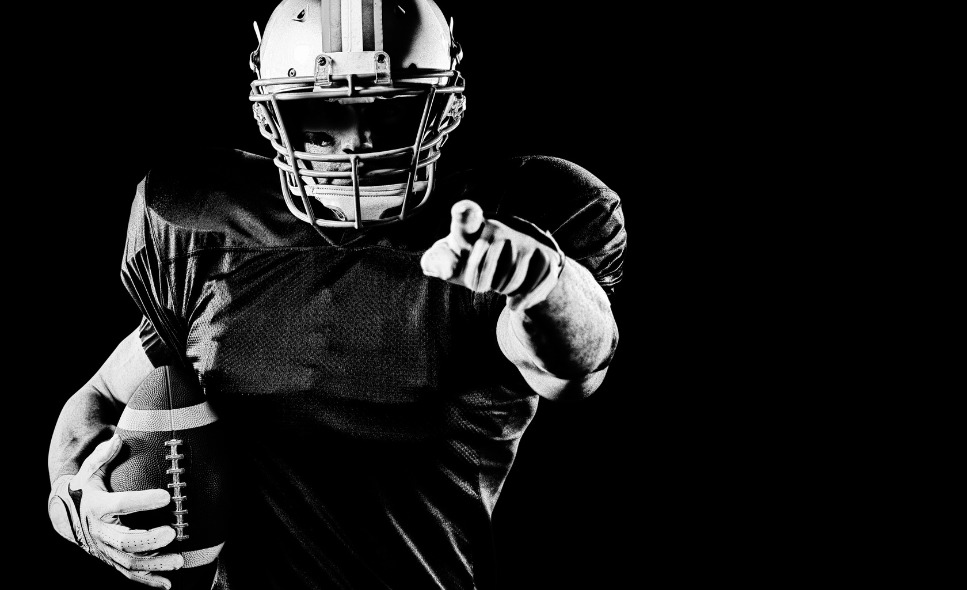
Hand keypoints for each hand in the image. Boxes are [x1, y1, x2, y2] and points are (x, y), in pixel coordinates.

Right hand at [48, 434, 183, 588]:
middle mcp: (100, 532)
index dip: (141, 501)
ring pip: (130, 562)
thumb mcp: (92, 469)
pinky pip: (130, 575)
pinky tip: (168, 584)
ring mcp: (106, 550)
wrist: (69, 515)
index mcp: (98, 507)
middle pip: (125, 541)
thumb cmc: (89, 488)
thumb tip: (117, 438)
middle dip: (149, 540)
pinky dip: (148, 582)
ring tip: (180, 560)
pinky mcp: (112, 562)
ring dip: (155, 564)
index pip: (120, 504)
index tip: (165, 497)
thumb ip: (104, 455)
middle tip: (172, 532)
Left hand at [420, 200, 563, 310]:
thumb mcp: (452, 261)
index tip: (464, 211)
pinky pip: (536, 284)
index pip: (466, 217)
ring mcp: (525, 240)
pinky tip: (514, 304)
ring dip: (503, 290)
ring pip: (513, 279)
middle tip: (480, 284)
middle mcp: (500, 228)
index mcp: (472, 227)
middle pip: (487, 270)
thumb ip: (438, 262)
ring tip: (499, 286)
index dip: (465, 215)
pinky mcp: (545, 254)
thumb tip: (445, 267)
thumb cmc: (472, 262)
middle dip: (481, 284)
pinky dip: (525, 299)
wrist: (512, 265)